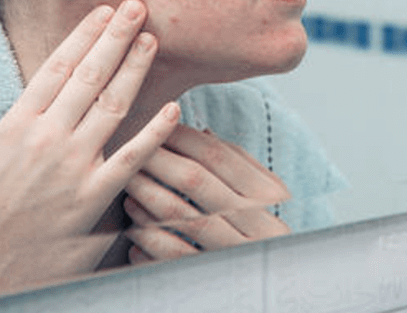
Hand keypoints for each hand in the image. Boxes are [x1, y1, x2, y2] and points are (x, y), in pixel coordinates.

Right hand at [0, 0, 180, 305]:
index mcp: (17, 124)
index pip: (57, 68)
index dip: (83, 35)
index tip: (103, 11)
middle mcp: (49, 139)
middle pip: (89, 77)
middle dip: (116, 38)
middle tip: (138, 7)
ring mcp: (74, 167)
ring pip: (113, 107)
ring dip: (135, 71)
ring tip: (153, 40)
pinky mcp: (94, 196)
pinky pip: (131, 158)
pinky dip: (154, 133)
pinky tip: (174, 108)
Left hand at [123, 124, 290, 262]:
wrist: (279, 279)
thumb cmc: (260, 231)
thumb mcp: (261, 197)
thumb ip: (237, 164)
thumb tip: (203, 130)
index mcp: (265, 194)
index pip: (219, 155)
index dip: (184, 139)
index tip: (157, 128)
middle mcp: (253, 218)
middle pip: (196, 180)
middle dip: (158, 162)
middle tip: (131, 153)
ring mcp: (234, 248)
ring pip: (182, 216)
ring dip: (148, 199)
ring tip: (128, 190)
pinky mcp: (214, 274)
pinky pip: (175, 255)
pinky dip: (150, 242)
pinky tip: (134, 233)